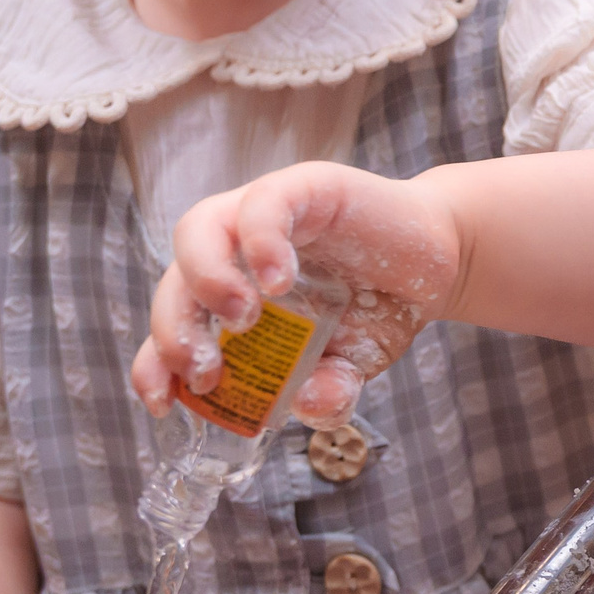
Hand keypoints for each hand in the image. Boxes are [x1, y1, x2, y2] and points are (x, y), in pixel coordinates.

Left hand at [132, 162, 461, 428]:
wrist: (441, 263)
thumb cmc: (381, 310)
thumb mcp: (353, 368)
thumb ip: (330, 392)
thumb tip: (311, 405)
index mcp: (232, 297)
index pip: (172, 325)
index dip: (153, 364)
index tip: (161, 403)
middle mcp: (235, 251)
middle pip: (173, 281)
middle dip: (174, 329)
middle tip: (206, 371)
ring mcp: (266, 214)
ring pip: (197, 230)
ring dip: (206, 279)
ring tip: (241, 319)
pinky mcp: (304, 188)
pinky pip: (262, 205)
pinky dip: (261, 241)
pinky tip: (280, 280)